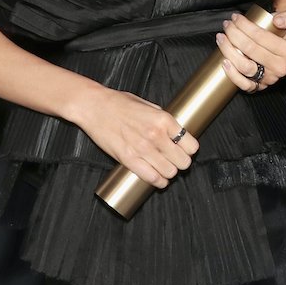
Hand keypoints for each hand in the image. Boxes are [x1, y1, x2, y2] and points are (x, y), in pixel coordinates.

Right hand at [80, 87, 196, 187]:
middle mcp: (156, 135)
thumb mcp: (148, 105)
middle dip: (181, 163)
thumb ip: (162, 119)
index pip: (191, 145)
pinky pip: (152, 178)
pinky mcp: (128, 160)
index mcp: (164, 120)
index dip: (189, 150)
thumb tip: (174, 131)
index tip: (184, 150)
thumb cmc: (118, 103)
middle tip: (175, 160)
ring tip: (165, 169)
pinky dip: (157, 181)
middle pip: (183, 162)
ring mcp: (142, 149)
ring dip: (169, 173)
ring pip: (170, 172)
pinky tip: (157, 178)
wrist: (94, 107)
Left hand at [217, 11, 285, 91]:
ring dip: (228, 50)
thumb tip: (277, 20)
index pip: (261, 36)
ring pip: (244, 66)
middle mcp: (280, 67)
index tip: (236, 17)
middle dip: (234, 34)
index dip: (245, 25)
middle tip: (227, 25)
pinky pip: (244, 84)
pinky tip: (224, 61)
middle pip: (250, 49)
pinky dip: (232, 74)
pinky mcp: (260, 86)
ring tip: (221, 38)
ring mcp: (269, 78)